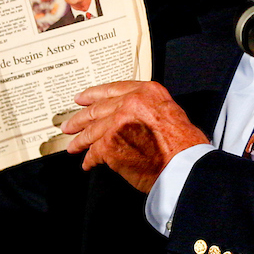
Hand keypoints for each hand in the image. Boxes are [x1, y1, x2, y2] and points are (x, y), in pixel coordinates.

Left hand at [62, 81, 207, 193]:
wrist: (185, 165)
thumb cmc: (182, 143)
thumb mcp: (168, 110)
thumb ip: (146, 107)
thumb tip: (127, 115)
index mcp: (146, 91)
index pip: (113, 89)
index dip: (94, 94)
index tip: (82, 98)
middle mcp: (130, 102)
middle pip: (98, 109)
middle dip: (80, 119)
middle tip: (69, 125)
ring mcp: (118, 122)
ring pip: (92, 131)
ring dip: (81, 141)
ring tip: (73, 147)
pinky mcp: (110, 143)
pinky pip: (95, 152)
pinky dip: (90, 159)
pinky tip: (88, 164)